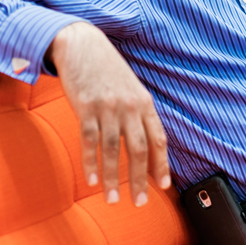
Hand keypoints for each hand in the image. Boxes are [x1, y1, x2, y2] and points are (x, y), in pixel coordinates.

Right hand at [47, 22, 170, 205]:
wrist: (82, 43)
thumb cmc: (106, 68)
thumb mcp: (130, 86)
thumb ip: (137, 111)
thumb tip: (144, 142)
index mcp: (144, 102)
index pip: (158, 138)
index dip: (162, 164)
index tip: (163, 185)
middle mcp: (129, 105)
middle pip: (139, 149)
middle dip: (140, 179)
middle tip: (139, 202)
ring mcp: (107, 106)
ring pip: (113, 149)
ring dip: (114, 178)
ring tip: (113, 199)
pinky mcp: (85, 106)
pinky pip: (89, 140)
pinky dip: (91, 162)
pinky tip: (93, 180)